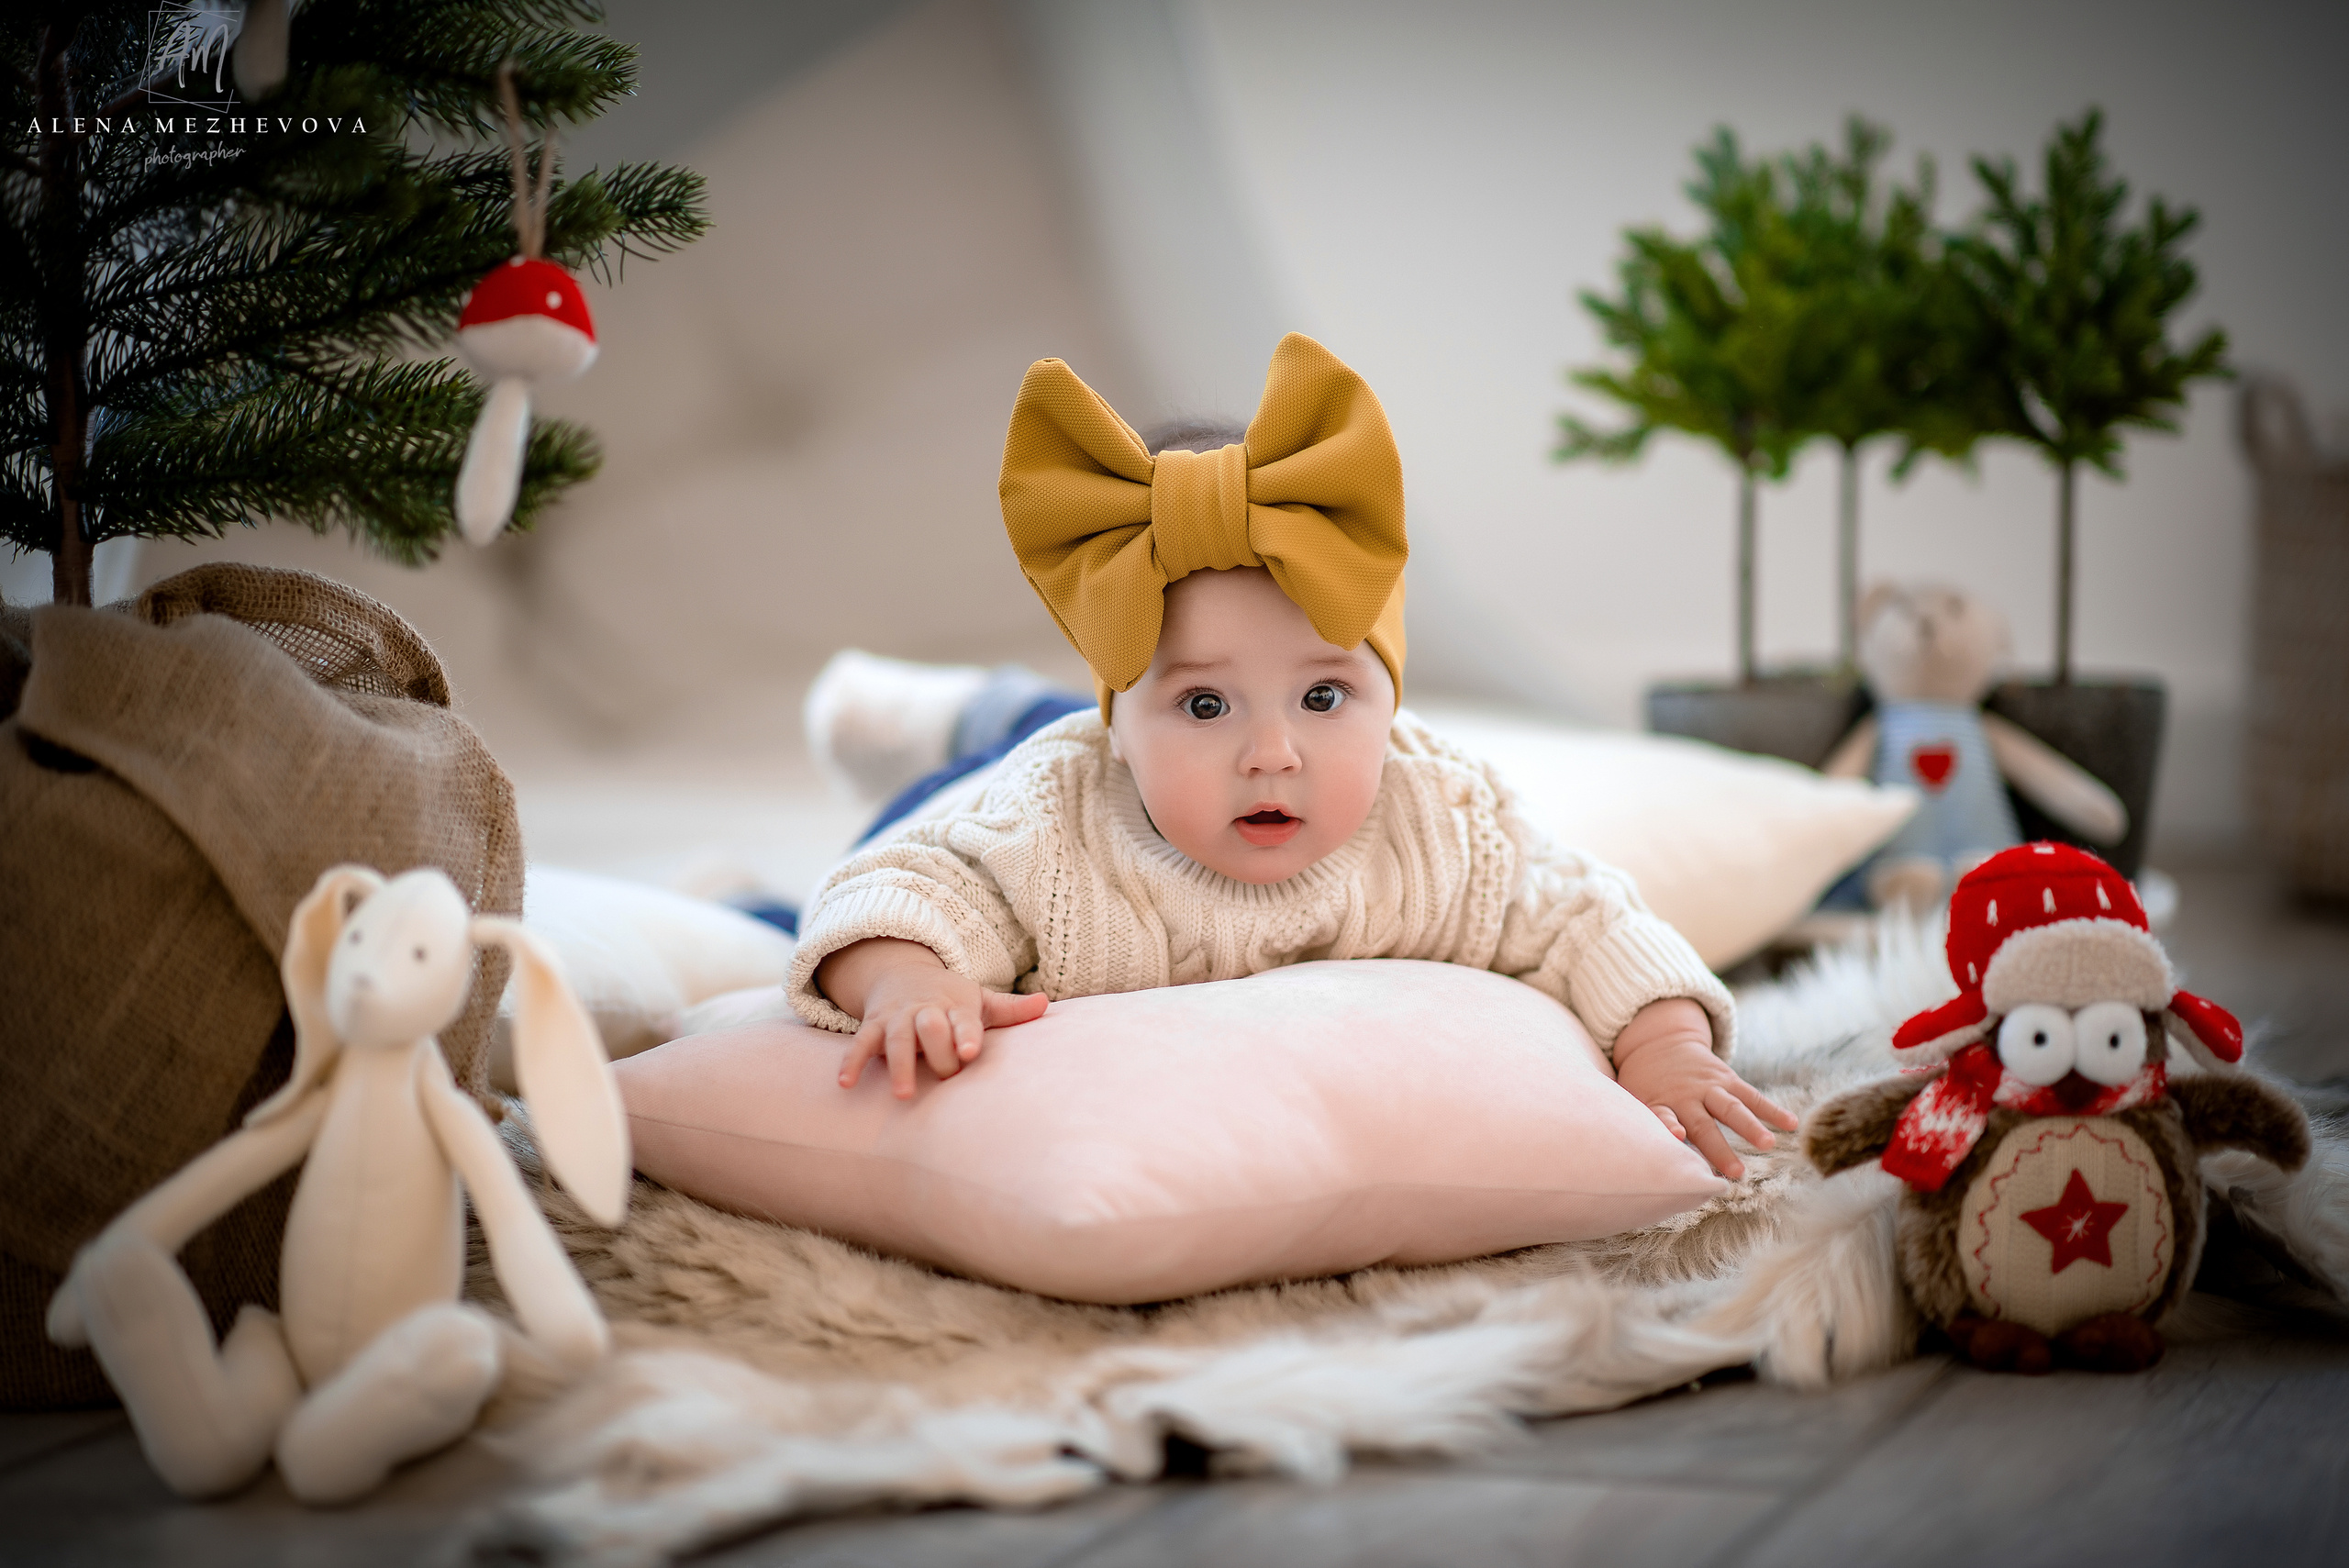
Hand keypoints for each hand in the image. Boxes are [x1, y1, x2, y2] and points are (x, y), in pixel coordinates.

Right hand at [818, 937, 1048, 1098]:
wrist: (902, 972)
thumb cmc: (950, 998)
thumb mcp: (980, 999)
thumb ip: (1010, 1009)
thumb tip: (1047, 1005)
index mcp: (955, 1005)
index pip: (964, 1020)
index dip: (966, 1034)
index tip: (970, 1052)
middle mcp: (925, 1010)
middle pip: (929, 1027)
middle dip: (935, 1050)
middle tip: (945, 1075)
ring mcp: (897, 1018)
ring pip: (896, 1039)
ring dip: (897, 1064)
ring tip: (902, 1094)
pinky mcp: (873, 1026)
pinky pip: (860, 1044)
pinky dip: (852, 1062)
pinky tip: (846, 1084)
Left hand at [1612, 998, 1795, 1179]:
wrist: (1660, 1041)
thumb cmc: (1646, 1083)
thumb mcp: (1634, 1098)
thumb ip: (1645, 1123)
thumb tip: (1639, 1157)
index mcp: (1659, 1102)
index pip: (1662, 1116)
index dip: (1669, 1126)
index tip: (1678, 1136)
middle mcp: (1687, 1095)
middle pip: (1703, 1124)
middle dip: (1719, 1148)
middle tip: (1736, 1172)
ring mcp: (1709, 1087)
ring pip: (1731, 1108)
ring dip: (1750, 1127)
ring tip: (1768, 1144)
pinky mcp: (1728, 1080)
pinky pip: (1752, 1096)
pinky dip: (1771, 1110)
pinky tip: (1791, 1123)